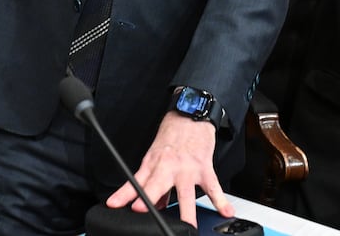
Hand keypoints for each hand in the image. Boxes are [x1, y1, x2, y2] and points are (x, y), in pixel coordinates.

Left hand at [106, 113, 232, 228]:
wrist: (190, 114)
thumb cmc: (172, 135)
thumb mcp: (156, 156)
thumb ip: (153, 182)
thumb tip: (156, 204)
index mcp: (153, 164)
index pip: (136, 182)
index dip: (125, 194)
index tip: (115, 203)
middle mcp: (168, 167)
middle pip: (157, 184)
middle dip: (149, 197)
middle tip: (141, 209)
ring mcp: (187, 168)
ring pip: (186, 192)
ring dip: (186, 210)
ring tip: (187, 225)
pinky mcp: (204, 167)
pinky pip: (213, 187)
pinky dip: (220, 200)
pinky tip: (225, 211)